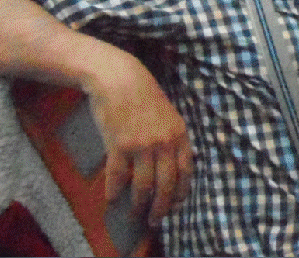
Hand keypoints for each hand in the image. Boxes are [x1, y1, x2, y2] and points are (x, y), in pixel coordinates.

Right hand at [84, 52, 192, 224]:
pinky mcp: (120, 145)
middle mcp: (164, 142)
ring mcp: (142, 145)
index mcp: (180, 134)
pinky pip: (118, 176)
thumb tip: (171, 163)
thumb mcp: (168, 115)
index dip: (182, 191)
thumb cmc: (143, 95)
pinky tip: (111, 199)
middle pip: (167, 184)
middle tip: (155, 219)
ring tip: (135, 213)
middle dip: (162, 206)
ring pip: (143, 186)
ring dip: (139, 204)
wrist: (119, 78)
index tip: (177, 204)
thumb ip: (171, 137)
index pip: (186, 171)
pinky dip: (114, 191)